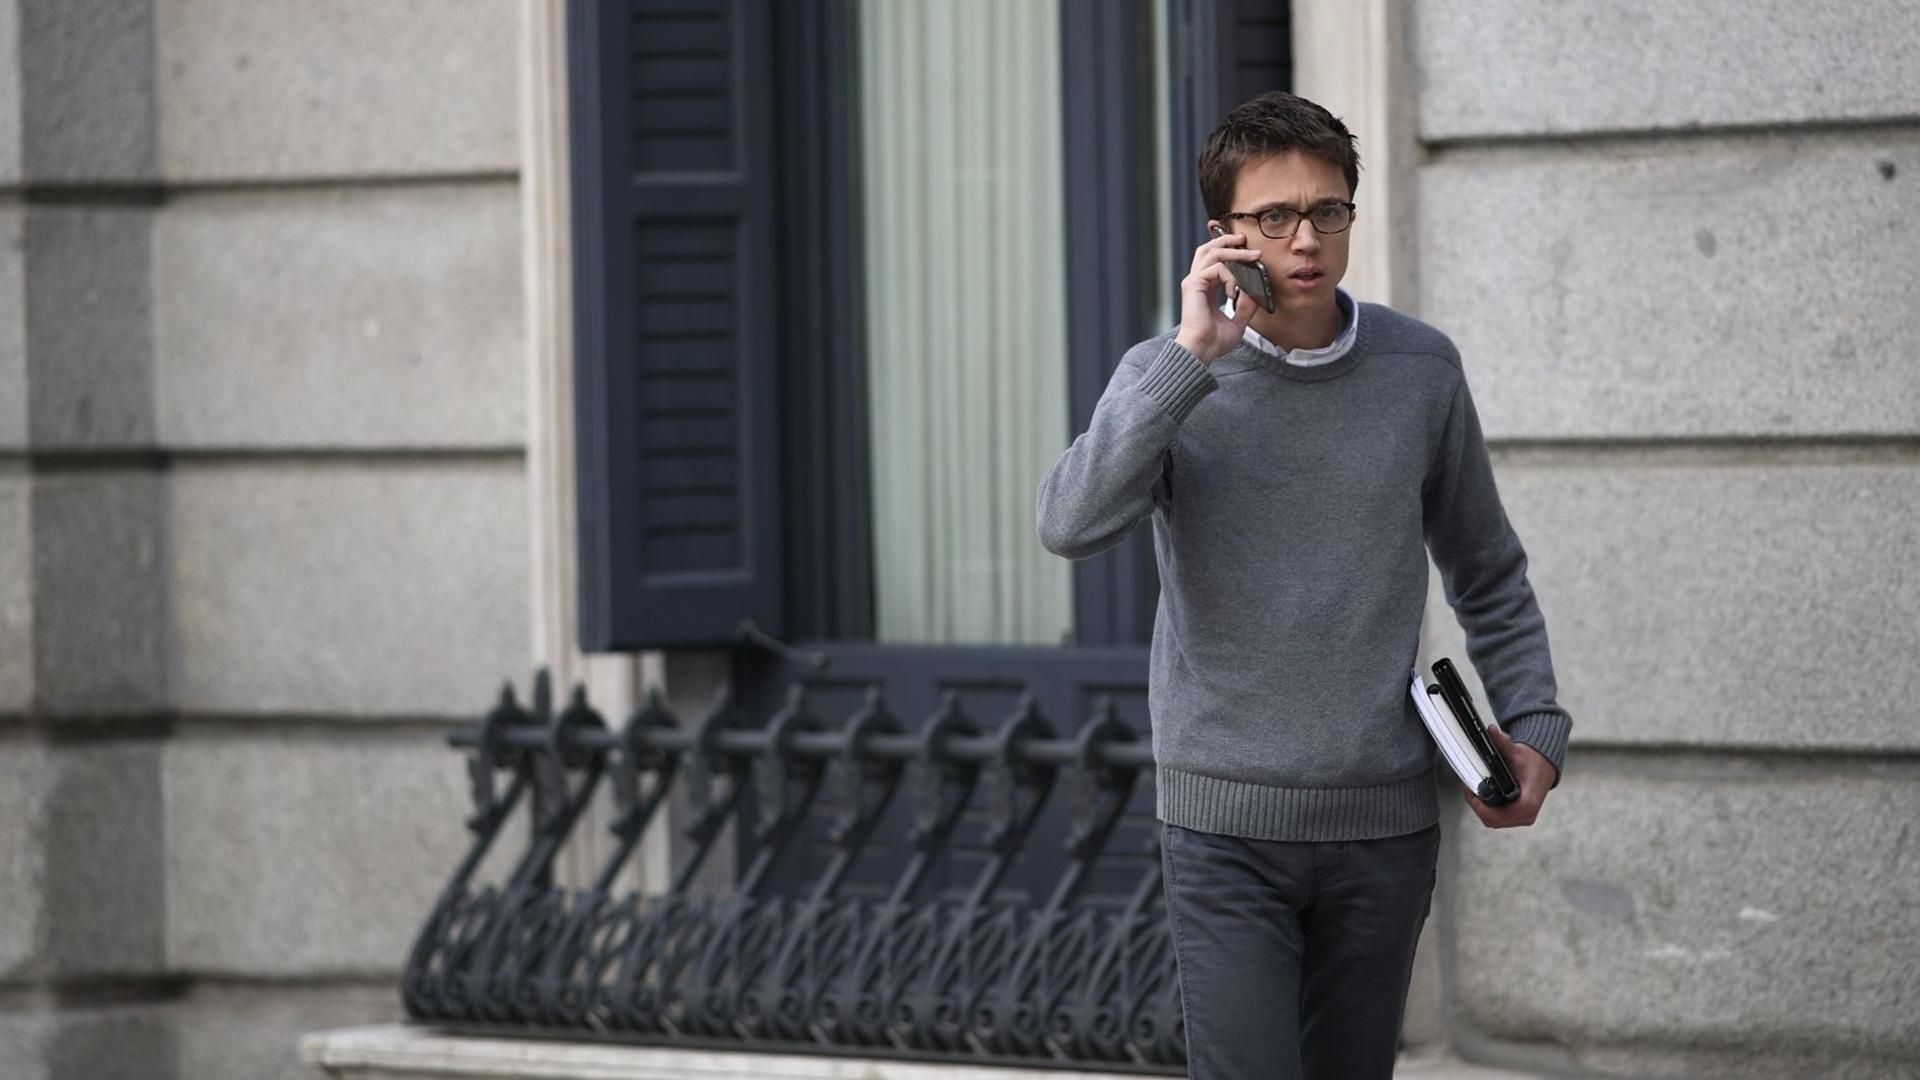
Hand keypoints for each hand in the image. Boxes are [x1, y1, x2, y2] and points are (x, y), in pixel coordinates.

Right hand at [1173, 225, 1264, 364]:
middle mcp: (1196, 282)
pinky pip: (1216, 268)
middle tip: (1243, 238)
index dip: (1230, 252)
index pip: (1214, 261)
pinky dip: (1230, 276)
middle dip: (1226, 240)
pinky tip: (1235, 290)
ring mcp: (1193, 282)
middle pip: (1208, 249)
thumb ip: (1245, 307)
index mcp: (1204, 288)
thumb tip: (1256, 293)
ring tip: (1252, 255)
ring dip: (1235, 252)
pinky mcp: (1193, 285)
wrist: (1202, 350)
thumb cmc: (1214, 341)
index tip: (1249, 254)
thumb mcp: (1237, 322)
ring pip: (1213, 253)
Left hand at [1463, 724, 1555, 827]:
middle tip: (1467, 790)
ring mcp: (1524, 817)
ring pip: (1494, 822)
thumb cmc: (1534, 761)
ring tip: (1472, 792)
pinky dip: (1487, 810)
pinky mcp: (1520, 817)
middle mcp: (1527, 814)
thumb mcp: (1517, 751)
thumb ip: (1502, 742)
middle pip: (1494, 820)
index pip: (1500, 815)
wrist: (1545, 767)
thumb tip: (1491, 730)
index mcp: (1529, 801)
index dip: (1481, 808)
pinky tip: (1481, 797)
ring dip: (1481, 809)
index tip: (1471, 793)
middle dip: (1477, 806)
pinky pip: (1499, 819)